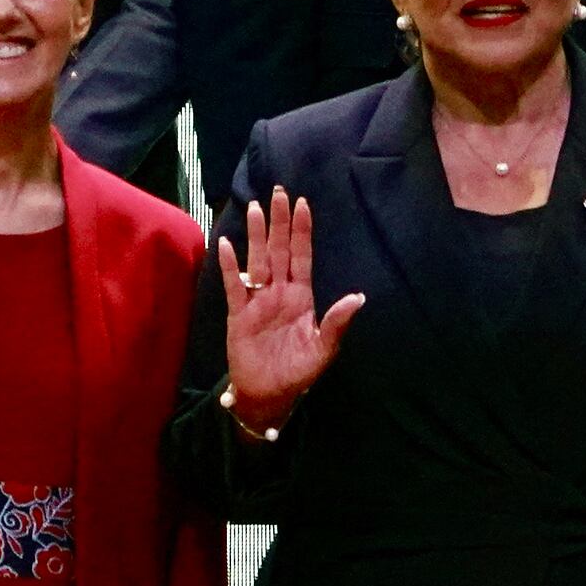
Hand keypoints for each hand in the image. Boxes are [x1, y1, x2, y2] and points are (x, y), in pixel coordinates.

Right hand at [215, 190, 363, 433]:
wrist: (269, 394)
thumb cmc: (298, 372)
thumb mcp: (324, 349)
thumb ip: (337, 322)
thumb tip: (359, 298)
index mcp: (301, 296)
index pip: (302, 256)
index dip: (302, 230)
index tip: (302, 203)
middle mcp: (279, 292)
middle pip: (279, 250)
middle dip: (279, 221)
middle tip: (277, 191)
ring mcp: (258, 300)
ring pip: (257, 260)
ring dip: (256, 235)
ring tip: (254, 208)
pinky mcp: (239, 314)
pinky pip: (234, 285)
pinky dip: (230, 266)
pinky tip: (226, 244)